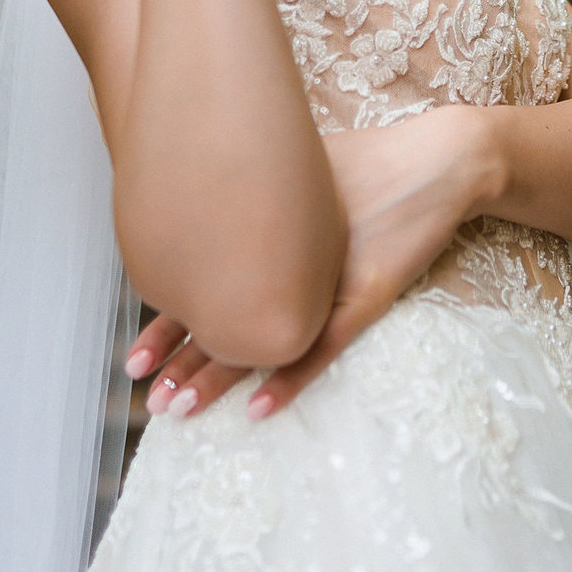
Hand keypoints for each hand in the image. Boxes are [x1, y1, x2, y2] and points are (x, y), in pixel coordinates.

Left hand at [122, 108, 498, 419]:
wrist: (438, 161)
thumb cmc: (371, 162)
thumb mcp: (300, 176)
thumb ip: (255, 200)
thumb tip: (203, 208)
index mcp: (263, 232)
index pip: (204, 286)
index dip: (166, 326)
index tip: (134, 359)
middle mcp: (287, 260)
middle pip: (223, 318)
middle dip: (180, 364)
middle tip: (146, 401)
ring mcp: (325, 284)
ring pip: (260, 339)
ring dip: (216, 379)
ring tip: (178, 410)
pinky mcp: (365, 298)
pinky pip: (321, 348)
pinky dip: (288, 379)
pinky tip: (258, 410)